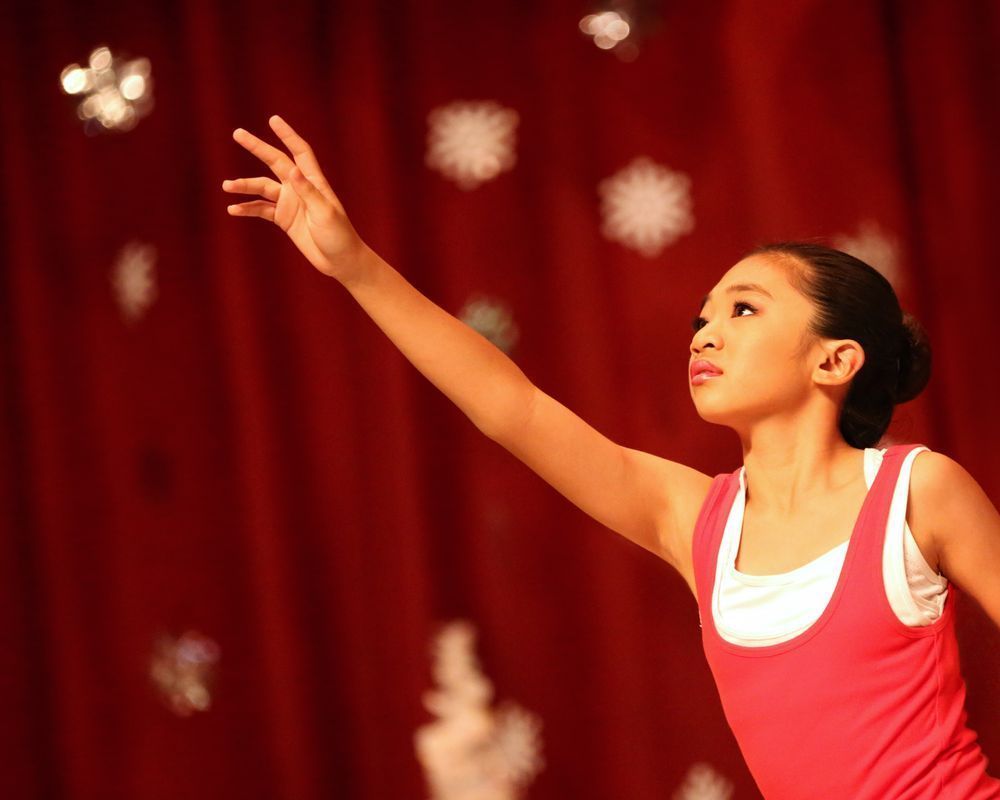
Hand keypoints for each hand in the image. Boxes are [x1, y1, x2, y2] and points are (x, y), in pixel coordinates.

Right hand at [222, 115, 367, 281]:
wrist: (340, 261)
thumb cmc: (339, 235)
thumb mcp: (324, 213)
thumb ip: (308, 192)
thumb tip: (292, 170)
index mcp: (314, 182)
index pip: (300, 152)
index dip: (287, 135)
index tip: (273, 120)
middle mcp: (299, 188)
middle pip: (275, 162)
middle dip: (257, 147)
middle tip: (237, 133)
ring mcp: (290, 202)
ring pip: (262, 188)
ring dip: (245, 186)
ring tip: (226, 186)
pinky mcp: (284, 219)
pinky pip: (261, 210)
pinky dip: (247, 208)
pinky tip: (233, 210)